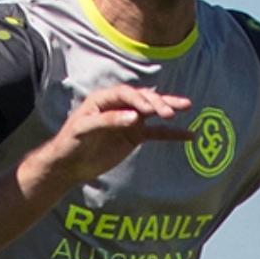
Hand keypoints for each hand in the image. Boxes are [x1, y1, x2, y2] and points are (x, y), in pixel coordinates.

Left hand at [22, 85, 193, 191]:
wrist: (70, 164)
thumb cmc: (71, 142)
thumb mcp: (85, 130)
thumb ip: (109, 121)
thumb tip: (135, 118)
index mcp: (104, 99)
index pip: (125, 94)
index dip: (137, 100)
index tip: (148, 111)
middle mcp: (119, 105)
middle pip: (142, 99)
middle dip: (157, 103)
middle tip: (169, 113)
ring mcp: (129, 120)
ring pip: (153, 111)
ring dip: (168, 108)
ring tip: (187, 106)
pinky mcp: (135, 135)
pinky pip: (157, 133)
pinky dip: (172, 134)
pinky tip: (189, 135)